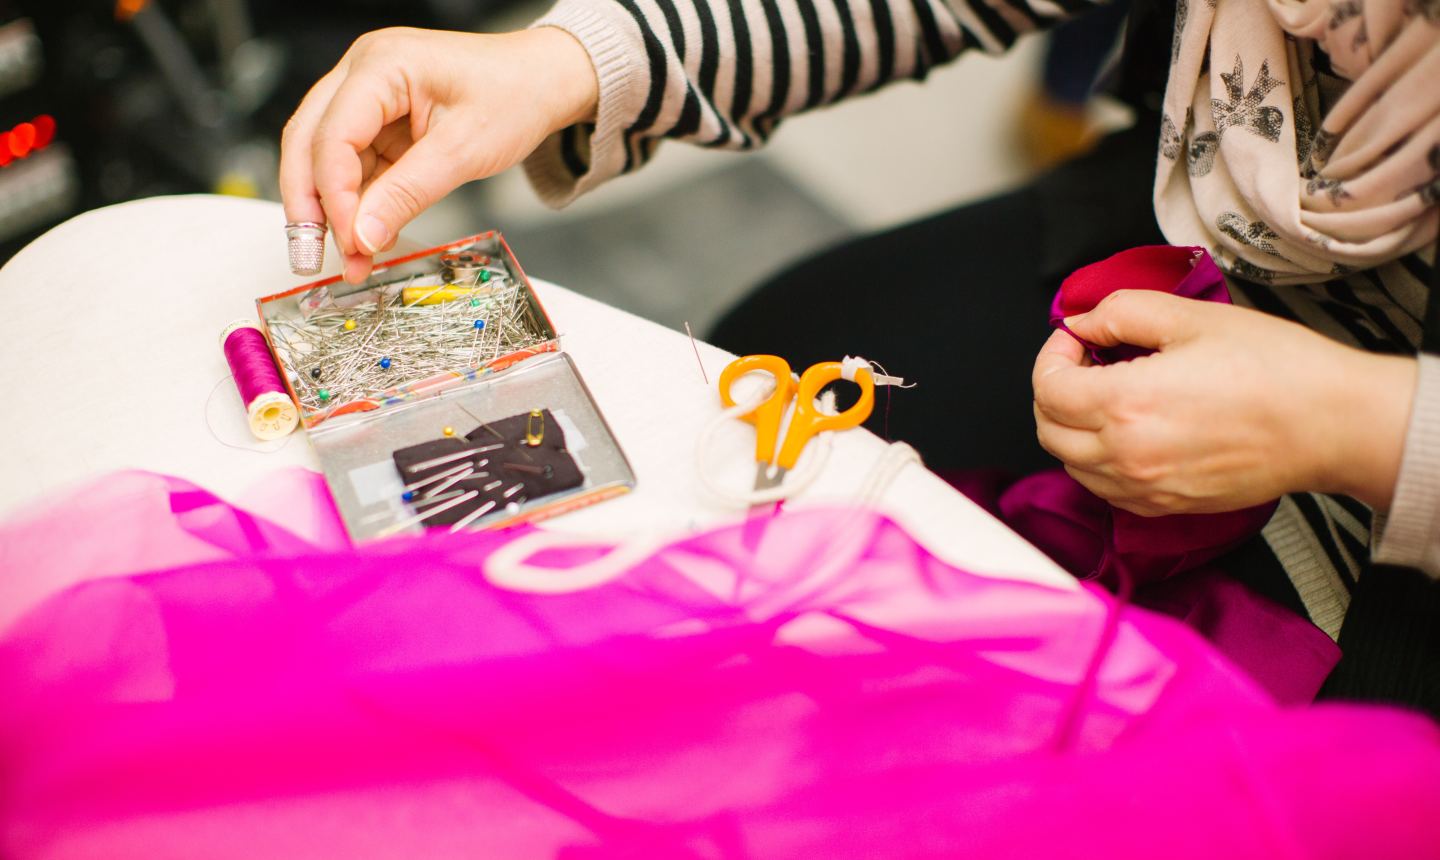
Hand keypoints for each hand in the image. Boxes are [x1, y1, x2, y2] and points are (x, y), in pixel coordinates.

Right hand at [280, 26, 597, 282]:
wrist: (541, 82)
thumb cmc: (514, 95)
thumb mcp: (463, 150)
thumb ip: (408, 194)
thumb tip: (363, 236)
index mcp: (382, 64)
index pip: (333, 136)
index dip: (335, 195)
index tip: (351, 242)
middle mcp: (362, 73)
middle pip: (308, 142)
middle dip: (309, 204)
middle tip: (310, 258)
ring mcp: (367, 97)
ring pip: (323, 158)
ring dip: (332, 211)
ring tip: (350, 259)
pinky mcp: (378, 122)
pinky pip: (353, 165)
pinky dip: (356, 203)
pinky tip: (365, 237)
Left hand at [1031, 290, 1415, 514]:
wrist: (1331, 424)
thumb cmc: (1275, 368)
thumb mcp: (1192, 318)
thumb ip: (1121, 313)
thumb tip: (1082, 323)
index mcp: (1125, 404)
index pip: (1047, 387)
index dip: (1053, 353)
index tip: (1076, 338)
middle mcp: (1126, 455)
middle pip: (1048, 428)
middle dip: (1055, 389)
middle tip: (1086, 362)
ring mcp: (1144, 487)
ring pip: (1070, 463)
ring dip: (1072, 426)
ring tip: (1108, 394)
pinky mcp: (1165, 506)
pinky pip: (1104, 488)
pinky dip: (1098, 460)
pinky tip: (1128, 431)